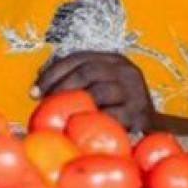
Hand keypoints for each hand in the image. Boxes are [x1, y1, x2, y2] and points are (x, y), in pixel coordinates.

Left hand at [32, 51, 154, 131]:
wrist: (154, 130)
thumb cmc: (117, 108)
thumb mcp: (100, 87)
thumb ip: (76, 81)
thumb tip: (38, 84)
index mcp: (115, 60)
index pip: (78, 58)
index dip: (53, 72)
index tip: (33, 90)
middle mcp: (127, 71)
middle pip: (86, 71)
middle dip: (59, 86)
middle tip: (42, 102)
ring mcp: (135, 91)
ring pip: (97, 91)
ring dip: (74, 103)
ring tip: (59, 114)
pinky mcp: (140, 114)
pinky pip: (110, 115)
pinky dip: (92, 120)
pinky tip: (78, 127)